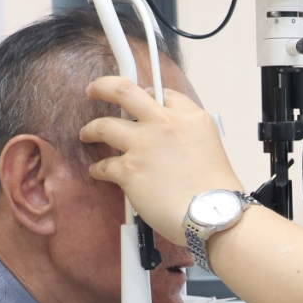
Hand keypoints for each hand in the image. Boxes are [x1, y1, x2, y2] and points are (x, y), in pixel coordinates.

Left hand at [80, 77, 244, 241]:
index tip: (138, 99)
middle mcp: (165, 124)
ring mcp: (144, 145)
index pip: (162, 94)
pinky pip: (103, 165)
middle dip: (103, 87)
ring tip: (87, 134)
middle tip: (94, 90)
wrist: (212, 215)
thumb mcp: (210, 147)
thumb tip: (167, 140)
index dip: (147, 94)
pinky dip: (98, 169)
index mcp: (190, 118)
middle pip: (124, 91)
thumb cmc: (215, 192)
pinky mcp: (129, 170)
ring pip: (103, 125)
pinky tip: (99, 172)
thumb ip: (186, 135)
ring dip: (91, 129)